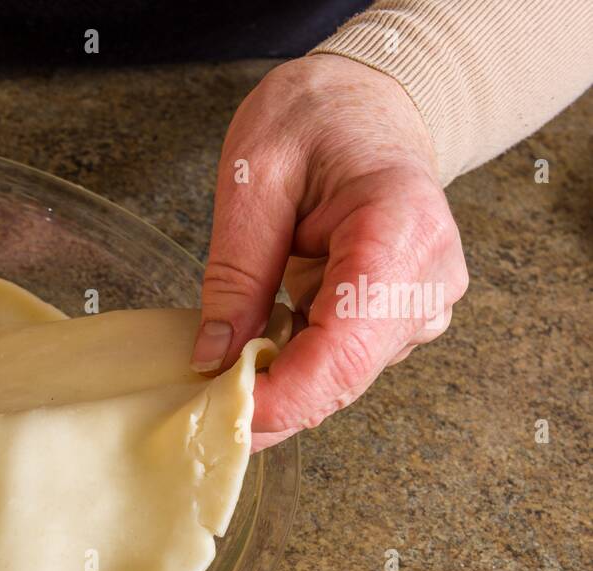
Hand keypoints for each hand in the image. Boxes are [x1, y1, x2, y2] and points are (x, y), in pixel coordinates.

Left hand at [192, 53, 468, 449]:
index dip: (283, 396)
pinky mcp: (401, 318)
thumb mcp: (252, 178)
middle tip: (196, 413)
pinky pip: (340, 364)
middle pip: (344, 377)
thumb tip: (214, 358)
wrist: (366, 103)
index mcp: (399, 229)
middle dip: (271, 405)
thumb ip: (237, 270)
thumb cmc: (315, 121)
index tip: (221, 412)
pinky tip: (250, 360)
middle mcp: (427, 278)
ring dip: (278, 391)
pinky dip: (292, 372)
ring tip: (213, 383)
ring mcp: (421, 303)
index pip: (344, 348)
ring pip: (341, 380)